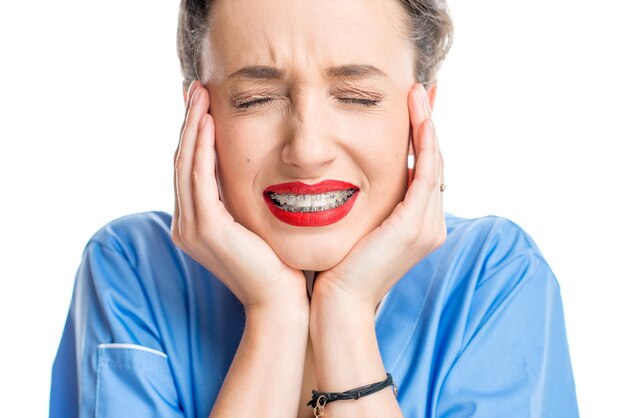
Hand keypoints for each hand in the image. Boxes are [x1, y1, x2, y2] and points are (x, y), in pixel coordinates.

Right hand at [171, 81, 307, 311]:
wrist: (281, 302)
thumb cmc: (278, 264)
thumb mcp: (256, 224)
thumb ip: (243, 200)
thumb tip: (252, 170)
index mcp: (196, 223)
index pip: (190, 170)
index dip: (193, 135)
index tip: (202, 105)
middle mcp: (185, 225)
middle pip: (182, 162)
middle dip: (188, 123)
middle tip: (196, 88)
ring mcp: (191, 228)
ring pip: (185, 164)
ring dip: (191, 127)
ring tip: (199, 95)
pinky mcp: (205, 228)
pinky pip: (199, 177)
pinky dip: (201, 147)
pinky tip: (207, 122)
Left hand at [313, 83, 445, 311]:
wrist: (337, 303)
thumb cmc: (339, 267)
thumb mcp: (357, 228)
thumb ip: (366, 204)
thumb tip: (350, 177)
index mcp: (417, 224)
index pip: (424, 171)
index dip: (421, 137)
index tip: (413, 106)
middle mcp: (430, 223)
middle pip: (434, 162)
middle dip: (427, 123)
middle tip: (420, 89)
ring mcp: (427, 225)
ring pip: (435, 162)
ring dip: (427, 124)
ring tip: (417, 92)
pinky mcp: (414, 224)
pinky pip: (427, 172)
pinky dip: (424, 141)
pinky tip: (417, 115)